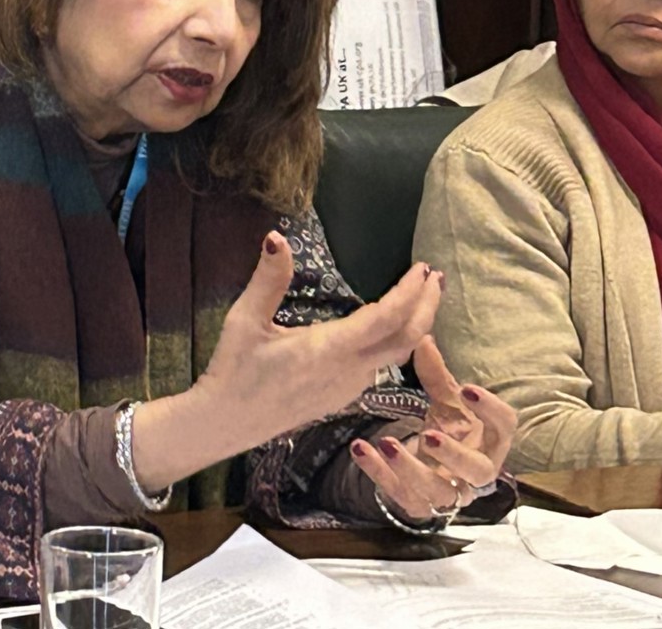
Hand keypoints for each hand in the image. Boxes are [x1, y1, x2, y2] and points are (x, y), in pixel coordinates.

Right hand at [192, 231, 445, 453]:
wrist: (225, 423)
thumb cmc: (234, 371)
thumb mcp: (245, 321)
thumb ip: (267, 280)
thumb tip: (275, 237)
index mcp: (328, 349)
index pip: (386, 318)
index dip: (410, 292)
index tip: (422, 267)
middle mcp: (348, 370)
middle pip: (406, 339)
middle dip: (427, 306)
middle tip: (436, 276)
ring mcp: (349, 386)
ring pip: (397, 355)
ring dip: (416, 324)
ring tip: (421, 296)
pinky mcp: (342, 396)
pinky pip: (382, 365)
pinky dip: (398, 341)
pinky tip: (390, 327)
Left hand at [350, 336, 515, 522]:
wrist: (433, 466)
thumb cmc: (450, 428)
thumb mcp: (446, 400)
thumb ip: (436, 374)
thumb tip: (422, 338)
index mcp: (490, 441)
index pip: (505, 428)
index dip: (491, 410)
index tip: (467, 388)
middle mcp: (476, 472)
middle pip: (479, 472)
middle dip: (455, 456)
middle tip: (430, 435)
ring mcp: (449, 493)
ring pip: (438, 493)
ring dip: (411, 469)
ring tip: (387, 443)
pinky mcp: (419, 506)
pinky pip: (401, 496)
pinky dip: (379, 475)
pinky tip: (361, 450)